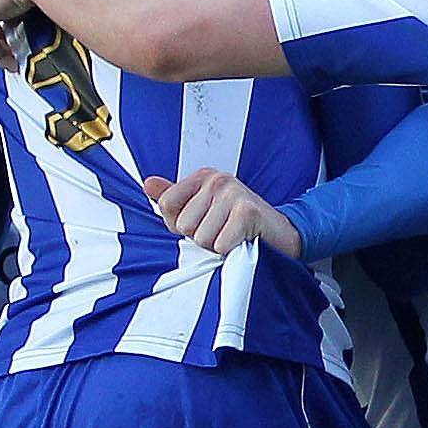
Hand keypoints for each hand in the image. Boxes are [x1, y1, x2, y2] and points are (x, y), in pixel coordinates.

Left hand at [144, 169, 299, 261]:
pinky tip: (242, 241)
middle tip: (222, 231)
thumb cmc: (238, 224)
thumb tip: (148, 184)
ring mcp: (233, 193)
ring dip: (217, 245)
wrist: (280, 235)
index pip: (166, 205)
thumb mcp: (203, 208)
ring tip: (233, 236)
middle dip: (201, 237)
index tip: (202, 223)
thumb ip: (174, 198)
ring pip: (201, 237)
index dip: (180, 225)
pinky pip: (220, 245)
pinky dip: (231, 250)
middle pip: (183, 225)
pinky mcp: (247, 212)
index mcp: (203, 177)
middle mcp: (217, 180)